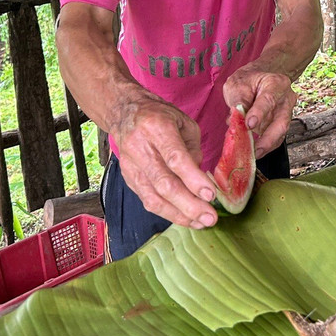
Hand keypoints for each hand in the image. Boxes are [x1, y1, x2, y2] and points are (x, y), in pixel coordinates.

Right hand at [110, 97, 217, 228]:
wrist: (125, 113)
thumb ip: (194, 151)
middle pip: (164, 184)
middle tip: (210, 218)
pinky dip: (168, 213)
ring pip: (154, 198)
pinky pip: (148, 201)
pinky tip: (186, 218)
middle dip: (189, 205)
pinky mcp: (129, 179)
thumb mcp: (184, 123)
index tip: (210, 195)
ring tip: (201, 223)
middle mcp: (141, 148)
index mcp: (157, 128)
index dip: (193, 179)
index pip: (175, 158)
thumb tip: (200, 181)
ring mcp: (131, 166)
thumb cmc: (160, 116)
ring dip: (179, 215)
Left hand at [223, 66, 297, 157]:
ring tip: (252, 153)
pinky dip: (265, 146)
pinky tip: (254, 151)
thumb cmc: (248, 80)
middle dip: (268, 139)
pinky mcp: (281, 124)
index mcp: (276, 83)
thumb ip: (238, 101)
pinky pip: (276, 138)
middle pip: (282, 122)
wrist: (259, 79)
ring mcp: (286, 112)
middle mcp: (286, 99)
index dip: (259, 114)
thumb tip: (235, 121)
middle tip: (255, 150)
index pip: (268, 100)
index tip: (248, 125)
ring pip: (281, 133)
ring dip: (266, 145)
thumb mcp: (237, 84)